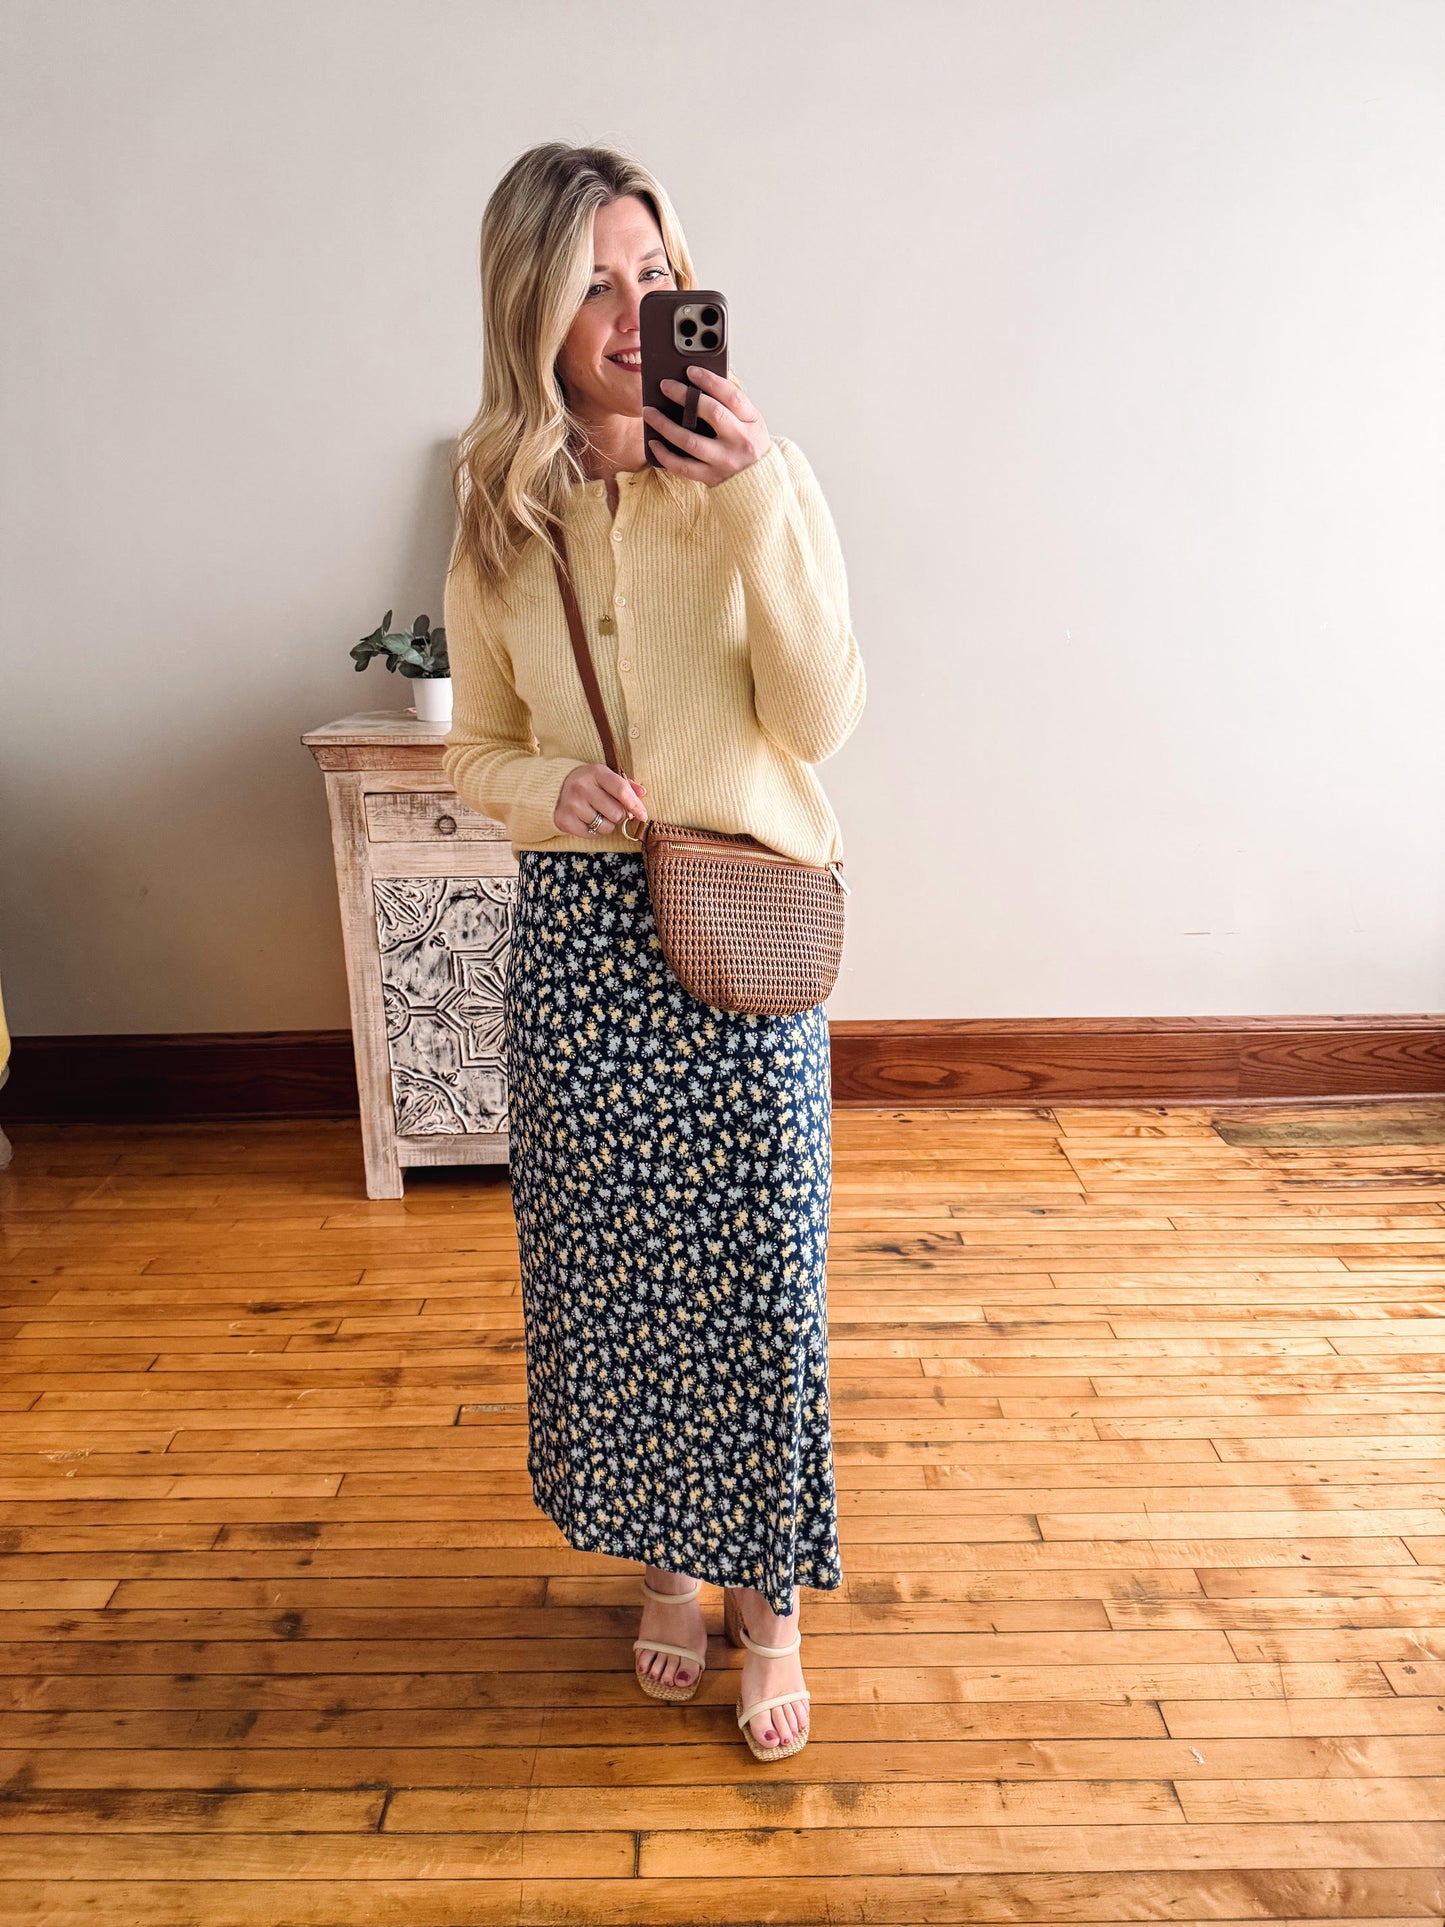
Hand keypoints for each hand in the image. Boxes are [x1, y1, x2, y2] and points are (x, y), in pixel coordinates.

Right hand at [554, 763, 647, 835]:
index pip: (621, 790)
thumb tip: (642, 793)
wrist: (554, 788)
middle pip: (617, 813)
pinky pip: (592, 835)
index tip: (643, 815)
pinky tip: (586, 820)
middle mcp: (582, 786)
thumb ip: (624, 784)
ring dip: (606, 824)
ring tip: (596, 814)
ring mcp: (572, 804)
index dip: (635, 805)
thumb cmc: (587, 783)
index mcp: (596, 772)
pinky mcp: (564, 820)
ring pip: (606, 827)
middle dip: (618, 815)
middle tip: (609, 809)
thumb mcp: (604, 776)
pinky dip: (593, 831)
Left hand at [643, 366, 771, 485]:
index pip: (732, 396)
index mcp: (751, 421)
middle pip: (712, 413)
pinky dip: (665, 454)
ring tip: (649, 412)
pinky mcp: (710, 477)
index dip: (710, 380)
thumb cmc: (748, 444)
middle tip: (664, 385)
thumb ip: (730, 405)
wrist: (758, 481)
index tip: (690, 370)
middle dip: (685, 396)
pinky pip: (683, 466)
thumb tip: (696, 385)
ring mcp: (724, 461)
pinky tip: (653, 442)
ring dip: (665, 425)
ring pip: (691, 441)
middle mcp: (739, 440)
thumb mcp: (750, 421)